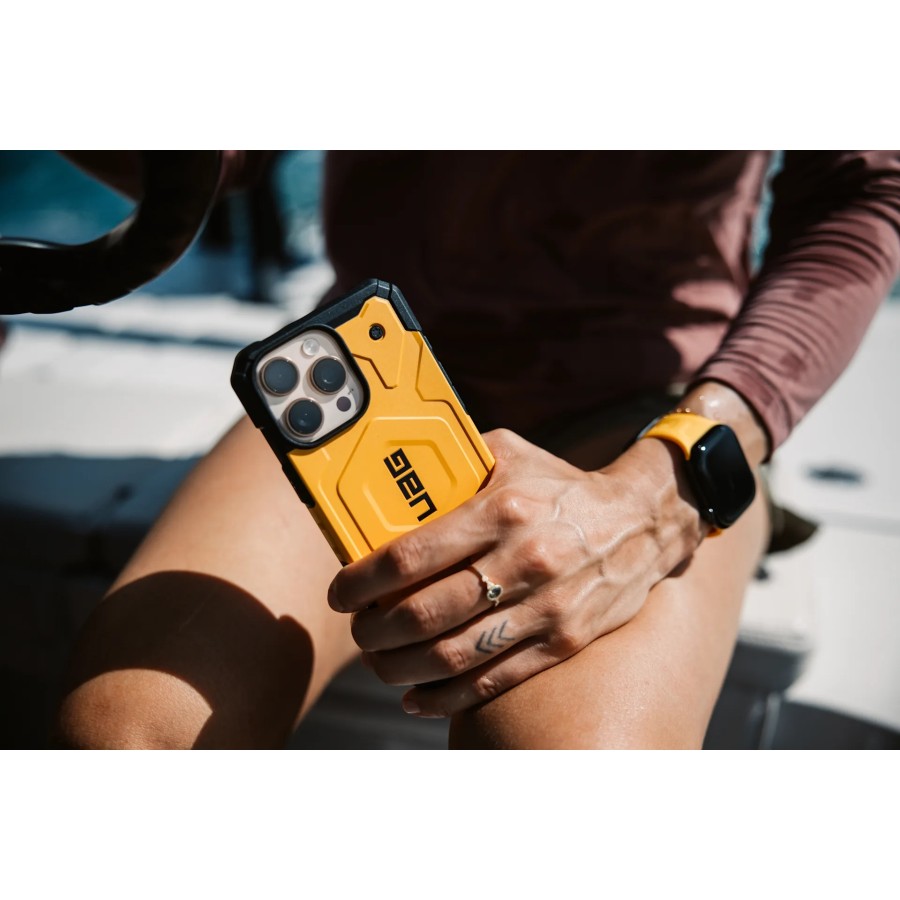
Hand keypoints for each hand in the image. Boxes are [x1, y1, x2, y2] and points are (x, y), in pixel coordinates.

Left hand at [327, 428, 705, 716]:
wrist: (641, 521)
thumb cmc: (560, 485)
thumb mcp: (507, 454)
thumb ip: (453, 467)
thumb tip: (391, 487)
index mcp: (500, 510)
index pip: (409, 557)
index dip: (361, 582)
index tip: (341, 592)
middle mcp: (521, 560)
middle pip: (422, 615)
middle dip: (373, 631)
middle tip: (358, 628)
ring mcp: (544, 607)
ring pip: (451, 656)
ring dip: (399, 668)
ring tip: (379, 661)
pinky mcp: (562, 641)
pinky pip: (493, 680)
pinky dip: (446, 698)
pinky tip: (416, 696)